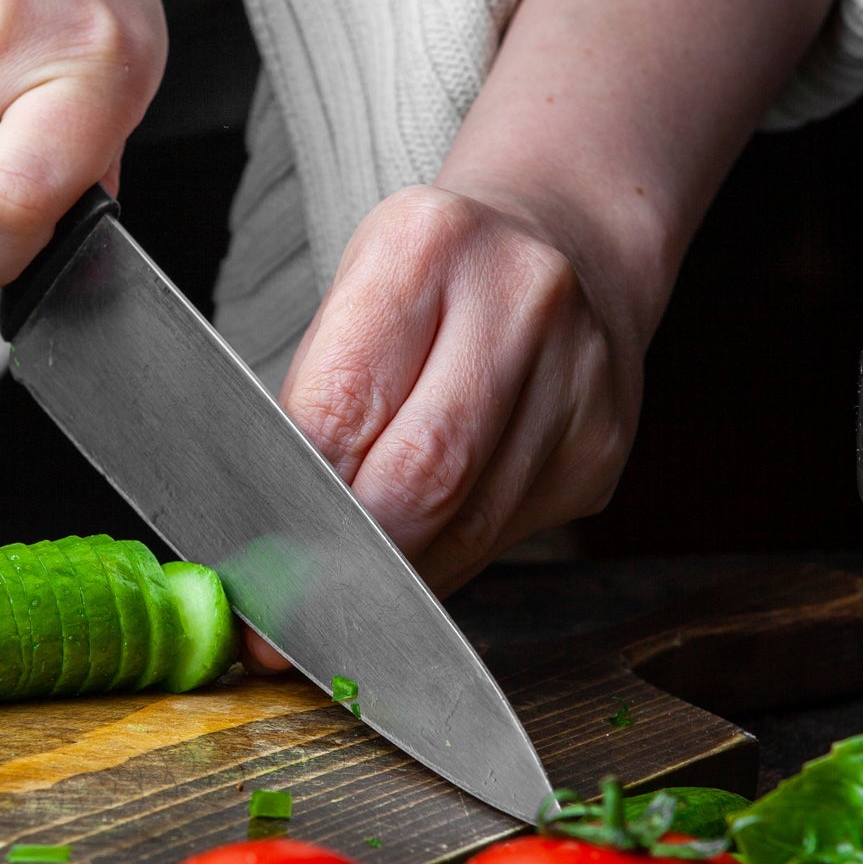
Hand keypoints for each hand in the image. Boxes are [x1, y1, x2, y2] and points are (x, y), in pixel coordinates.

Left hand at [242, 184, 641, 672]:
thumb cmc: (434, 286)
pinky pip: (505, 539)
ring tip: (350, 597)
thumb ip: (319, 410)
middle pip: (423, 476)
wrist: (569, 244)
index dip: (294, 510)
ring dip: (397, 579)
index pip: (343, 410)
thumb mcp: (357, 303)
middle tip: (296, 619)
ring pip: (469, 528)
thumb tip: (271, 545)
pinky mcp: (602, 448)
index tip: (259, 579)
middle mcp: (520, 299)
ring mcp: (579, 378)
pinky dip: (448, 562)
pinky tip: (421, 556)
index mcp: (426, 247)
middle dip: (350, 562)